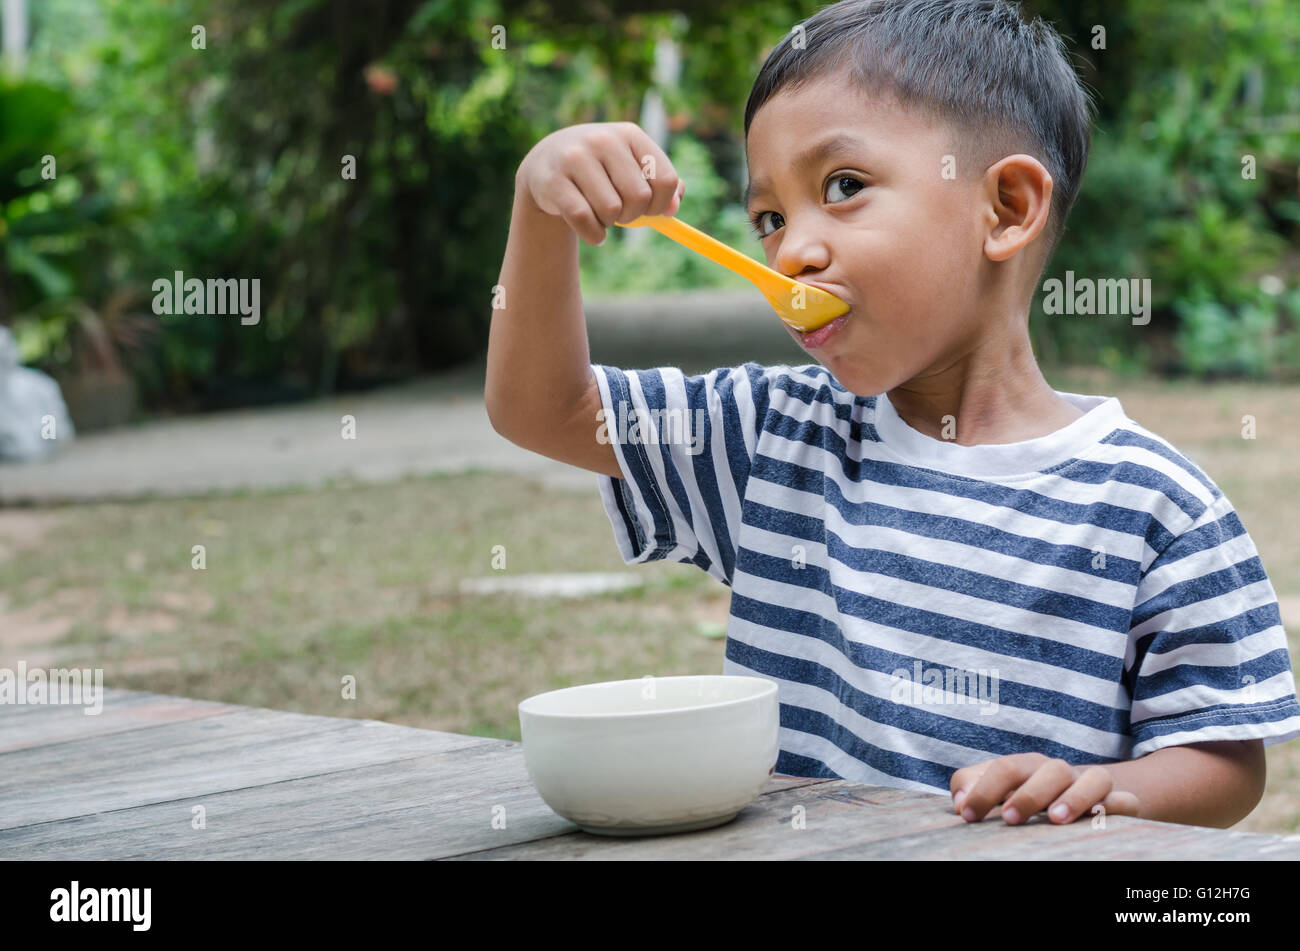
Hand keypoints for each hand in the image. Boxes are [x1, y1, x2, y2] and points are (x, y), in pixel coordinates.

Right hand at [515, 121, 684, 245]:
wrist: (547, 163)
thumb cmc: (600, 170)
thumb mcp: (632, 167)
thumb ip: (661, 185)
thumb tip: (673, 208)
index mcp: (630, 134)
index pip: (666, 179)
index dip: (662, 204)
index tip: (651, 210)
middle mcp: (603, 139)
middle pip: (639, 197)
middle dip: (633, 215)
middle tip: (620, 212)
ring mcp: (575, 157)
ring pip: (611, 210)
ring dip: (609, 223)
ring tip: (599, 212)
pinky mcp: (552, 180)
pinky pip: (584, 220)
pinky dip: (593, 235)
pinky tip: (591, 230)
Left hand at [950, 753, 1140, 824]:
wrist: (1090, 793)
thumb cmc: (1033, 793)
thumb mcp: (1001, 787)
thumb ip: (973, 786)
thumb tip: (959, 802)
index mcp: (1029, 767)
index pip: (1005, 768)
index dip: (984, 789)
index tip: (967, 815)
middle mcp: (1061, 772)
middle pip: (1048, 769)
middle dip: (1027, 793)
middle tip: (1009, 818)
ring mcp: (1092, 785)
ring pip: (1094, 778)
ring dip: (1075, 797)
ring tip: (1055, 819)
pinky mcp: (1120, 801)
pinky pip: (1126, 800)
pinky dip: (1117, 807)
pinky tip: (1101, 821)